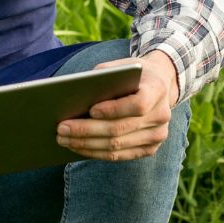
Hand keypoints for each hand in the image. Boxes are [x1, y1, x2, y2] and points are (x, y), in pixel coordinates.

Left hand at [56, 51, 179, 160]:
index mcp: (157, 90)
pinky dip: (96, 152)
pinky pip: (120, 155)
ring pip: (118, 146)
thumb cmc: (129, 74)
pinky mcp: (150, 149)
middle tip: (62, 128)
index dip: (114, 109)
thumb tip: (73, 97)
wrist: (158, 85)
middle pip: (121, 128)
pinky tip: (77, 147)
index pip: (137, 104)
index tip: (90, 110)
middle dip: (87, 130)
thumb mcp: (118, 67)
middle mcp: (161, 115)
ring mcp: (157, 135)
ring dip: (86, 144)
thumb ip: (101, 78)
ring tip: (63, 139)